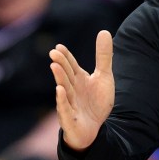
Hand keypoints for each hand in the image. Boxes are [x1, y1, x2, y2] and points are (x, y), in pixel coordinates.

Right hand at [50, 30, 114, 150]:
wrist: (94, 128)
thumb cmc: (95, 102)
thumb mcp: (104, 77)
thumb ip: (103, 56)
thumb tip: (104, 31)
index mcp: (79, 79)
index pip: (71, 66)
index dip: (66, 56)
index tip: (59, 47)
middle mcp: (72, 90)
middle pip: (66, 75)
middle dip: (61, 65)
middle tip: (54, 52)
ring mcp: (70, 104)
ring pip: (64, 90)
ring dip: (60, 78)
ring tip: (55, 66)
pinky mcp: (70, 118)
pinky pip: (65, 108)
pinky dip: (62, 100)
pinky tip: (60, 90)